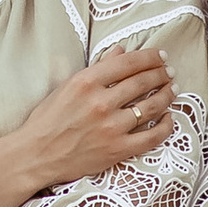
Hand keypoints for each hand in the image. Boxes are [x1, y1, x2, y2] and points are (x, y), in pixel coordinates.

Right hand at [0, 48, 174, 206]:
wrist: (36, 155)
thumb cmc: (47, 120)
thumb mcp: (67, 87)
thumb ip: (96, 68)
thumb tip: (120, 51)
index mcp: (86, 82)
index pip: (127, 63)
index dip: (149, 57)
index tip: (160, 56)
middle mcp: (100, 103)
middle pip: (142, 82)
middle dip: (161, 74)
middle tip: (169, 71)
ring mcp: (111, 128)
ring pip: (150, 107)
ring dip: (166, 95)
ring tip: (172, 89)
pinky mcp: (117, 150)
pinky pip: (151, 137)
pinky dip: (165, 126)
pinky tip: (169, 118)